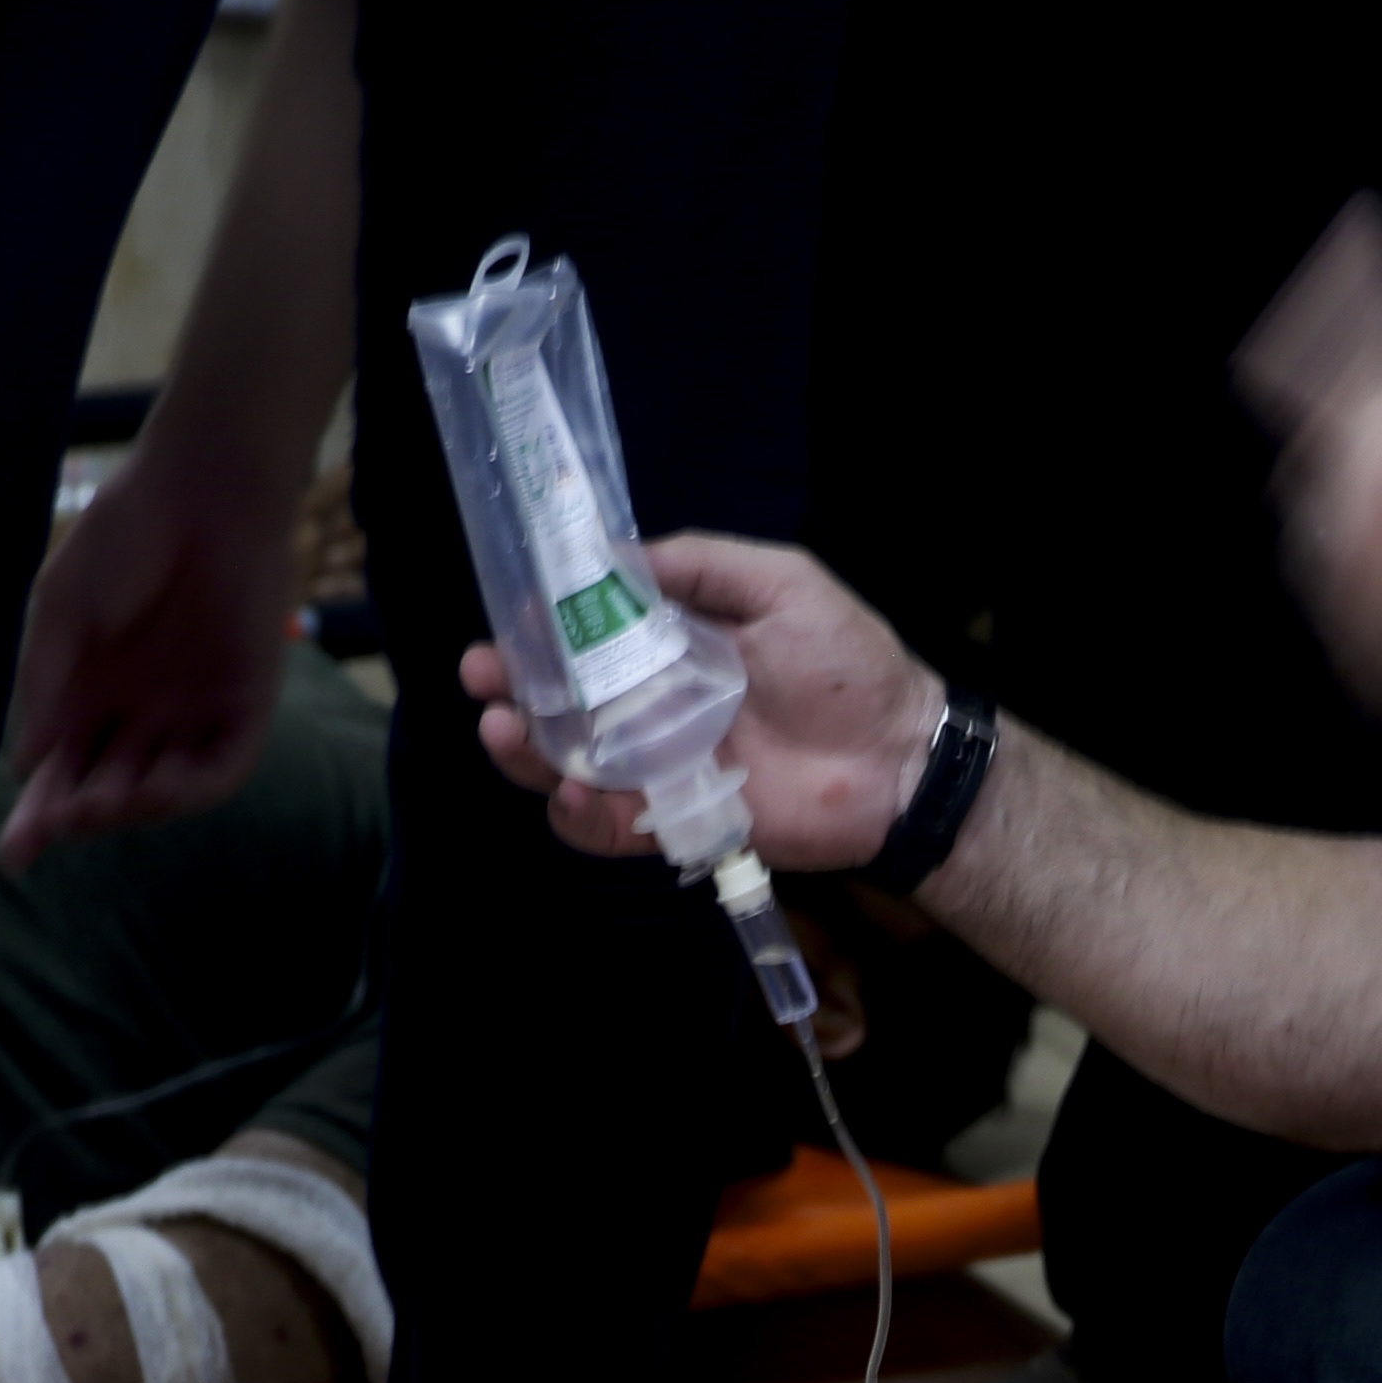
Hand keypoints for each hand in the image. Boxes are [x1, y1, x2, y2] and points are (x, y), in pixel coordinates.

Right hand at [0, 427, 298, 866]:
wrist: (201, 489)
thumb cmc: (123, 538)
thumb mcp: (62, 611)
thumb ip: (45, 683)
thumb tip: (26, 764)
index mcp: (90, 694)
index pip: (61, 772)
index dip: (37, 815)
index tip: (11, 855)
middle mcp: (141, 713)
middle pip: (106, 789)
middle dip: (77, 816)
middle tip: (53, 826)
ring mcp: (193, 711)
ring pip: (163, 787)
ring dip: (130, 808)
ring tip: (100, 805)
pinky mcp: (245, 703)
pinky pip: (222, 766)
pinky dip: (190, 787)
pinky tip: (155, 788)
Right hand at [456, 533, 941, 873]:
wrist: (899, 757)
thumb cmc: (847, 664)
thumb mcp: (778, 582)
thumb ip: (697, 566)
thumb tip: (608, 554)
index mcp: (671, 647)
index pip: (586, 637)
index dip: (541, 630)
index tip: (512, 619)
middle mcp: (654, 708)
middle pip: (562, 704)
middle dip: (512, 691)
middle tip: (482, 678)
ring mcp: (661, 770)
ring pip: (569, 766)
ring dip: (527, 752)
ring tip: (505, 732)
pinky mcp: (676, 825)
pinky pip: (610, 828)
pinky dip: (579, 815)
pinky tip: (569, 790)